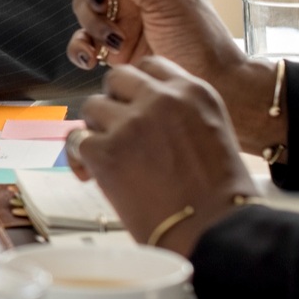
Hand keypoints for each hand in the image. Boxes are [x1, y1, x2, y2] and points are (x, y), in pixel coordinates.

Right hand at [61, 0, 282, 153]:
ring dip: (91, 24)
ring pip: (85, 7)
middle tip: (104, 8)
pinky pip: (83, 39)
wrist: (213, 82)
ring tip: (114, 41)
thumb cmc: (199, 36)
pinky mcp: (115, 46)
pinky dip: (81, 48)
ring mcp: (125, 17)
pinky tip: (92, 59)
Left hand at [68, 57, 259, 256]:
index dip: (137, 87)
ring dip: (97, 129)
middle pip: (117, 78)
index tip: (134, 104)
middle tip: (117, 128)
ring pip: (92, 106)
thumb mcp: (213, 133)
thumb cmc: (221, 196)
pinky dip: (80, 159)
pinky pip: (77, 140)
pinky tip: (92, 176)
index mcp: (193, 92)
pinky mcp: (106, 150)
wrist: (216, 232)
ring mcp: (131, 122)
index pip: (150, 66)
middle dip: (114, 101)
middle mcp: (161, 99)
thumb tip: (147, 112)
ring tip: (110, 156)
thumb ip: (181, 114)